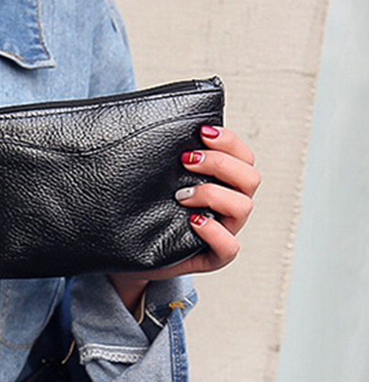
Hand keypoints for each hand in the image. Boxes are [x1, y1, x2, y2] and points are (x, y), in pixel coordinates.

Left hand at [108, 123, 260, 308]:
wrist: (130, 252)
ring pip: (243, 207)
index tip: (200, 133)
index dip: (229, 142)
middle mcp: (229, 206)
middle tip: (186, 161)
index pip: (243, 157)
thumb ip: (170, 159)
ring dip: (213, 194)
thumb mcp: (158, 181)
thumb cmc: (148, 212)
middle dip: (220, 164)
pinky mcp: (212, 258)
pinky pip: (229, 247)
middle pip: (250, 178)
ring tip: (181, 196)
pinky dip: (215, 232)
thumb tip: (156, 123)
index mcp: (224, 183)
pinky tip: (194, 222)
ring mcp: (224, 231)